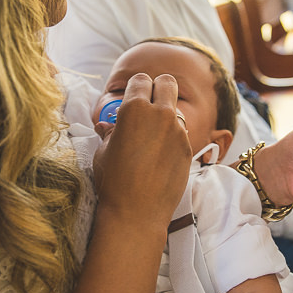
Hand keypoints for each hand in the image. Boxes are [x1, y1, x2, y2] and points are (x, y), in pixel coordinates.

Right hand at [92, 73, 191, 230]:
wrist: (136, 212)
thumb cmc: (113, 181)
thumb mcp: (103, 152)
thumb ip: (109, 132)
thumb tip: (107, 126)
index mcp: (134, 108)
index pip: (140, 80)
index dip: (136, 88)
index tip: (133, 99)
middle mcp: (160, 114)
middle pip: (167, 82)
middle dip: (158, 88)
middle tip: (149, 105)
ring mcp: (178, 130)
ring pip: (176, 109)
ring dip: (166, 115)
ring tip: (153, 136)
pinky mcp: (188, 147)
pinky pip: (181, 132)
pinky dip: (172, 138)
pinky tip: (160, 156)